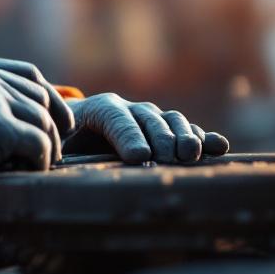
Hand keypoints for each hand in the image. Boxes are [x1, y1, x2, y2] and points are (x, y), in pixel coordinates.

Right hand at [0, 50, 71, 225]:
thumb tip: (8, 124)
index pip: (23, 73)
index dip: (44, 100)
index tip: (52, 125)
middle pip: (38, 94)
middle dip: (51, 125)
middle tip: (48, 153)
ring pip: (41, 120)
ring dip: (44, 147)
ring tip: (32, 168)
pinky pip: (38, 144)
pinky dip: (39, 163)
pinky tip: (23, 175)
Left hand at [61, 93, 228, 162]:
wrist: (78, 132)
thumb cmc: (66, 144)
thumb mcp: (58, 146)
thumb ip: (59, 152)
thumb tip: (55, 164)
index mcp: (96, 109)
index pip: (114, 117)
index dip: (128, 135)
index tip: (139, 157)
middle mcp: (127, 109)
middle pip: (147, 118)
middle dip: (159, 138)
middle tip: (168, 158)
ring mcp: (150, 117)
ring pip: (170, 120)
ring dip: (183, 136)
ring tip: (190, 155)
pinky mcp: (167, 130)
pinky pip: (187, 130)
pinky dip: (203, 138)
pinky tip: (219, 147)